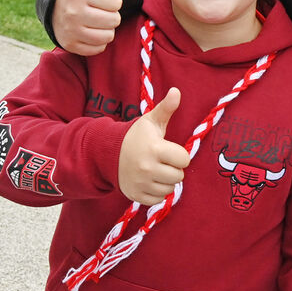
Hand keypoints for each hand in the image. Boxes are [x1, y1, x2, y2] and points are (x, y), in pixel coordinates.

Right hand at [53, 0, 122, 55]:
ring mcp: (71, 30)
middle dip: (110, 15)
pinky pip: (99, 48)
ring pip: (108, 35)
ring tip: (94, 19)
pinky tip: (88, 30)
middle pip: (114, 20)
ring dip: (105, 29)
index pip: (116, 2)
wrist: (54, 8)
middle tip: (98, 9)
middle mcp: (73, 12)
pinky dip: (97, 42)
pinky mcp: (71, 45)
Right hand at [117, 87, 189, 204]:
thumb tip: (177, 91)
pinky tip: (149, 180)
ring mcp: (140, 183)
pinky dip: (157, 192)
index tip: (169, 151)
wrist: (108, 153)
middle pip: (178, 176)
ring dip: (166, 181)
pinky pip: (158, 199)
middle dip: (173, 168)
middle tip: (161, 161)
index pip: (184, 159)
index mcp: (154, 149)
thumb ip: (166, 108)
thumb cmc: (136, 136)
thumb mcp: (151, 121)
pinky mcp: (135, 195)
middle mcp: (147, 168)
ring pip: (169, 188)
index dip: (179, 155)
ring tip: (155, 170)